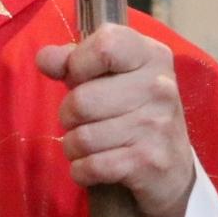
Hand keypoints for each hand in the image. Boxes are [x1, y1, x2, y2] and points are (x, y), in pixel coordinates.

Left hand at [35, 25, 195, 216]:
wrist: (172, 171)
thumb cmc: (134, 114)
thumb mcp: (111, 78)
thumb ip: (75, 62)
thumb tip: (44, 58)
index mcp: (151, 56)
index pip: (105, 45)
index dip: (78, 64)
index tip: (80, 79)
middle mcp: (159, 86)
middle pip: (81, 100)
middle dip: (68, 116)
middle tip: (82, 122)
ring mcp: (157, 125)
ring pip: (82, 137)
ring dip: (74, 147)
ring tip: (88, 146)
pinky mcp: (149, 161)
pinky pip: (91, 166)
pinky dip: (81, 171)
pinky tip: (93, 167)